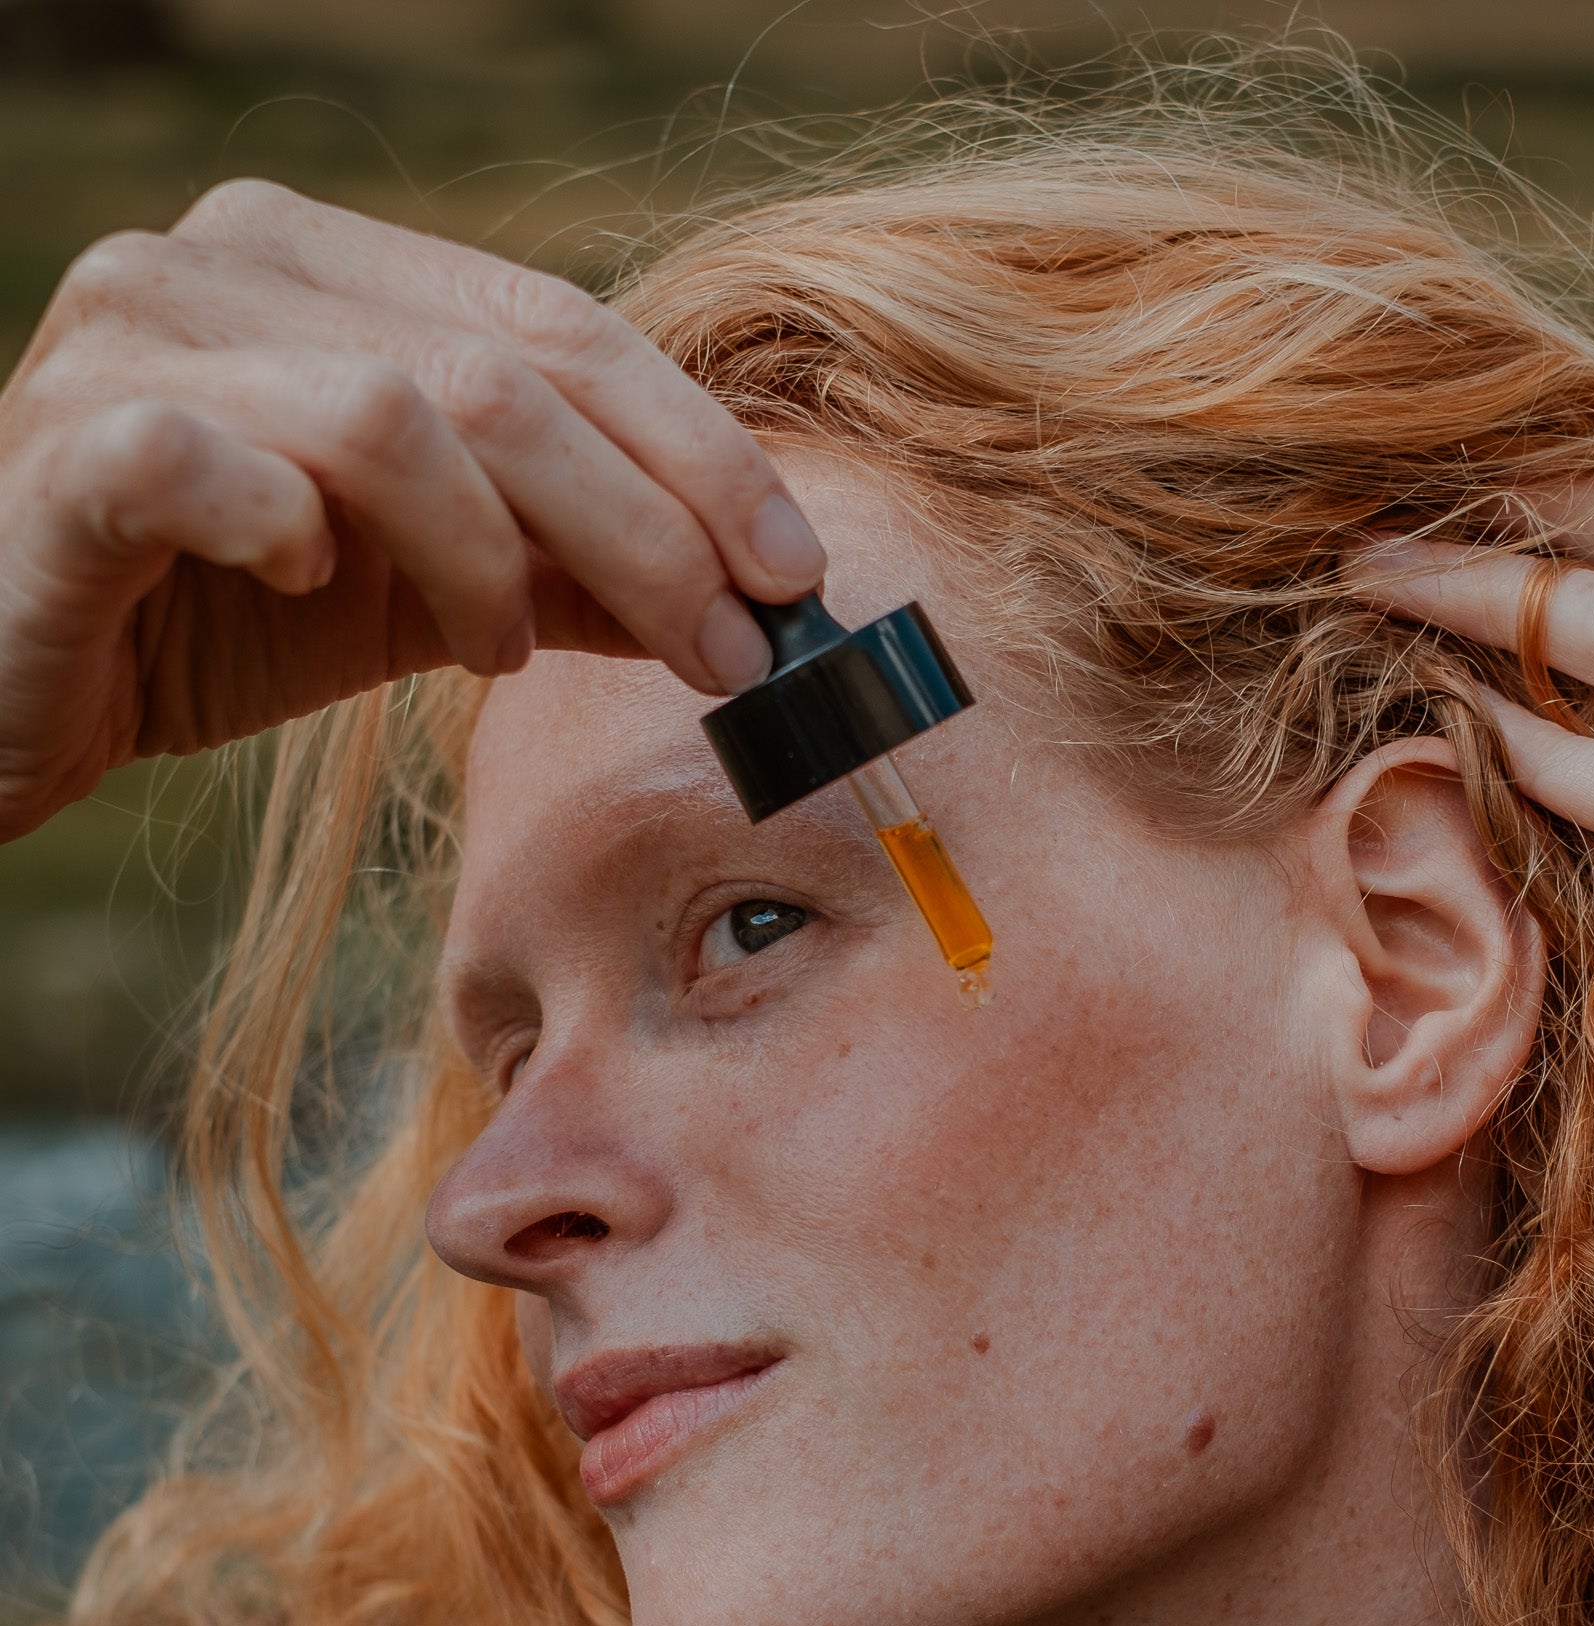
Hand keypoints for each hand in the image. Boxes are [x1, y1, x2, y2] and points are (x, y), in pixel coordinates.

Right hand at [0, 180, 826, 841]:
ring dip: (495, 559)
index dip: (699, 451)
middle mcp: (232, 261)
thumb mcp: (429, 584)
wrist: (13, 673)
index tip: (793, 574)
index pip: (564, 328)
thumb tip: (742, 600)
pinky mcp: (68, 442)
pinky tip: (320, 591)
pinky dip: (301, 536)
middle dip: (650, 527)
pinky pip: (217, 462)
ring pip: (393, 413)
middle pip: (505, 376)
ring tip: (501, 653)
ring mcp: (136, 336)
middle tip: (724, 651)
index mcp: (334, 264)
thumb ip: (568, 567)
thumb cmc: (221, 613)